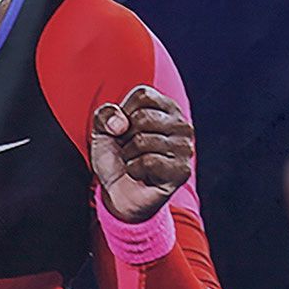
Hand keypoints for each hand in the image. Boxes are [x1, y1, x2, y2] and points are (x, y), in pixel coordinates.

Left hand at [90, 85, 194, 223]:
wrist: (117, 192)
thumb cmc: (116, 156)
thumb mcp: (103, 130)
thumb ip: (105, 115)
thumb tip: (120, 124)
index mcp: (167, 107)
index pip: (142, 95)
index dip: (122, 114)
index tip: (123, 130)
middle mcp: (182, 124)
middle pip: (142, 118)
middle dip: (123, 138)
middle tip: (129, 150)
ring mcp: (185, 148)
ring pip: (143, 141)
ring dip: (128, 156)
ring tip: (135, 162)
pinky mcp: (182, 170)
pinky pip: (148, 161)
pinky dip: (134, 170)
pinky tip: (140, 174)